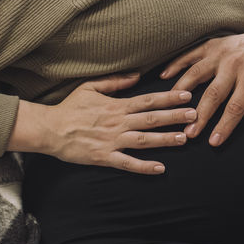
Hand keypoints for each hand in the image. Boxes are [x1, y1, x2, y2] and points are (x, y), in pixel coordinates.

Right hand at [9, 72, 195, 174]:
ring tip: (184, 139)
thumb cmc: (69, 107)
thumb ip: (115, 81)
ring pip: (144, 140)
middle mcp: (118, 123)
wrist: (48, 129)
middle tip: (194, 116)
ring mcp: (112, 141)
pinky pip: (127, 163)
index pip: (148, 100)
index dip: (168, 98)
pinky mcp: (104, 157)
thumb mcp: (91, 87)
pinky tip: (160, 168)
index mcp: (117, 105)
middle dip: (174, 117)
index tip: (187, 96)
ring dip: (165, 140)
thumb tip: (137, 75)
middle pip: (151, 119)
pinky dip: (144, 166)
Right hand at [159, 22, 243, 145]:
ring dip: (182, 92)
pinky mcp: (212, 45)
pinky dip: (176, 64)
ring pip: (197, 74)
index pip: (237, 107)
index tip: (213, 143)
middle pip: (214, 94)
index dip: (225, 126)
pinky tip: (163, 78)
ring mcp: (221, 54)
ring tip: (169, 109)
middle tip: (187, 134)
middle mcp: (235, 66)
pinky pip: (190, 54)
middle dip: (200, 116)